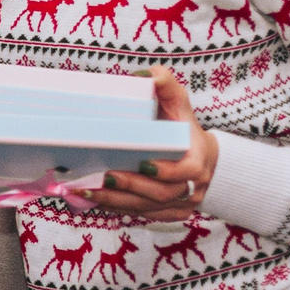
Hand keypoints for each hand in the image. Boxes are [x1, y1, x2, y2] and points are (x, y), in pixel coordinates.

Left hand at [76, 69, 217, 217]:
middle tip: (103, 178)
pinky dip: (119, 208)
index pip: (186, 172)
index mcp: (198, 159)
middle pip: (162, 194)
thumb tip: (145, 75)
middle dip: (131, 188)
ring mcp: (182, 203)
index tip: (143, 164)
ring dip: (117, 201)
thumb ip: (166, 86)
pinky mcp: (170, 213)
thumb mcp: (180, 103)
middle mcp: (193, 186)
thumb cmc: (185, 127)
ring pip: (149, 208)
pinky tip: (96, 199)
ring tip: (87, 190)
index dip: (166, 172)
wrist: (202, 156)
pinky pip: (144, 215)